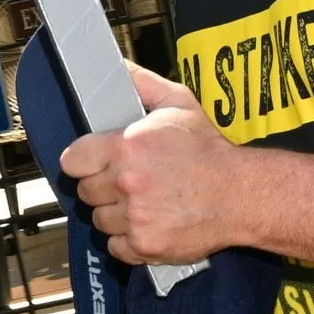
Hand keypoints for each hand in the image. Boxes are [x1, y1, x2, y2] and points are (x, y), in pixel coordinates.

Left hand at [62, 62, 249, 265]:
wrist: (240, 194)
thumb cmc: (209, 150)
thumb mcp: (178, 103)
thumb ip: (141, 83)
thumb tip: (116, 68)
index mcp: (127, 146)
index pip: (73, 160)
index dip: (84, 160)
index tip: (97, 161)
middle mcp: (126, 183)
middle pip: (85, 191)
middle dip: (102, 185)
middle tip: (128, 180)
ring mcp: (135, 218)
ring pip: (99, 220)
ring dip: (114, 213)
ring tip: (142, 201)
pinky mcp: (144, 246)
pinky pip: (115, 246)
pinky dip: (127, 239)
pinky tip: (147, 223)